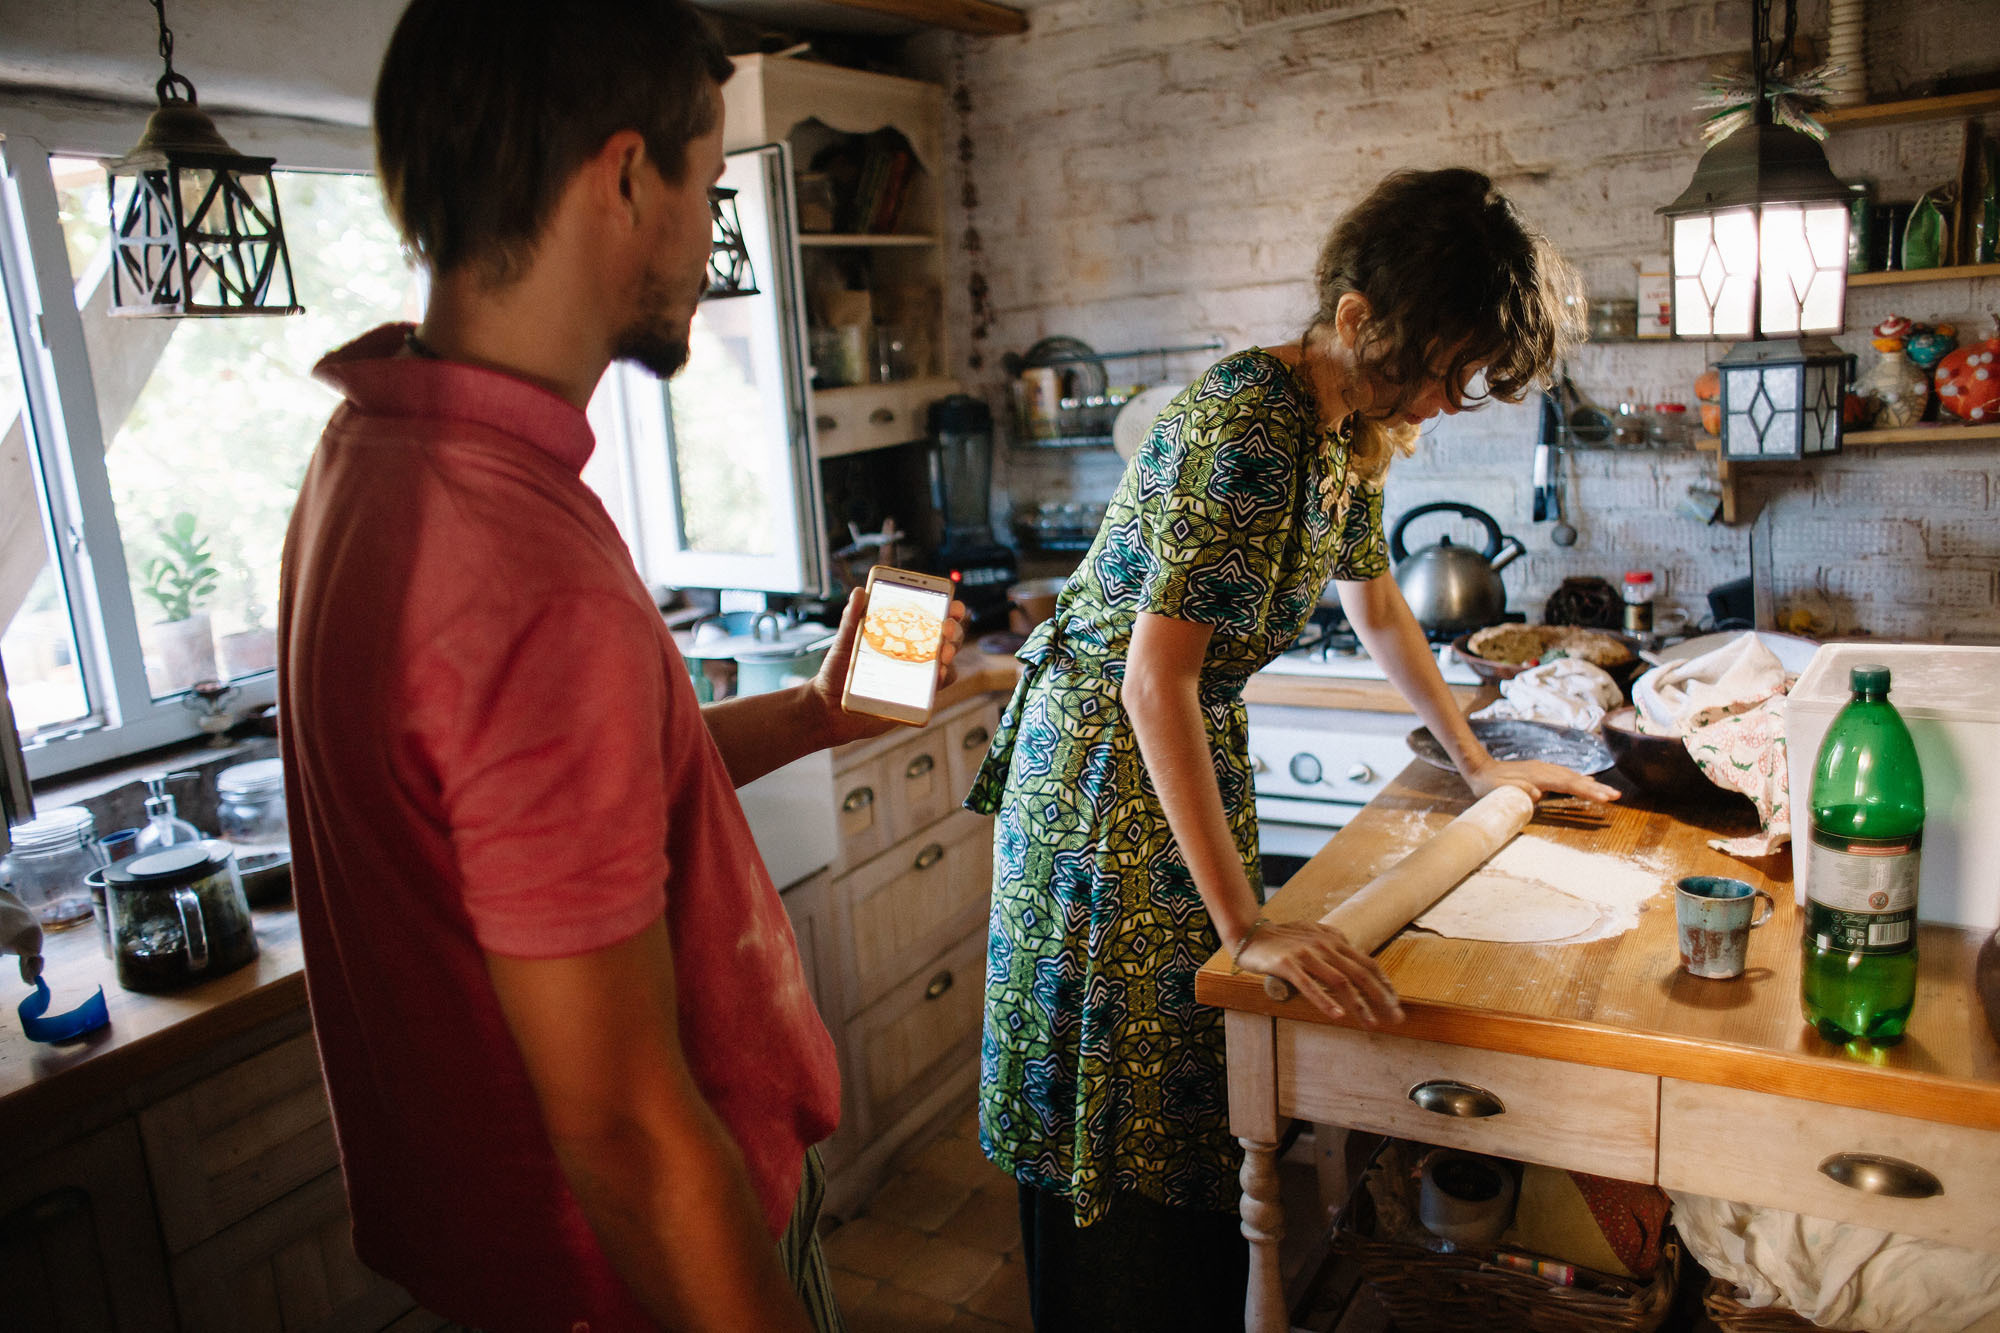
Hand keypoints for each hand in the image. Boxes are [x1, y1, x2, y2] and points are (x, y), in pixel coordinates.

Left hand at [809, 587, 967, 745]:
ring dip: (951, 652)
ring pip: (946, 659)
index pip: (928, 615)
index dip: (945, 607)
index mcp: (899, 632)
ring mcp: (916, 673)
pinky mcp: (916, 695)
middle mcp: (913, 650)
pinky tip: (937, 674)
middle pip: (946, 635)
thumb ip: (852, 618)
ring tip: (943, 651)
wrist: (830, 708)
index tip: (951, 604)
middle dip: (953, 628)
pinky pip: (937, 686)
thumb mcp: (843, 642)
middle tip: (947, 626)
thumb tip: (858, 592)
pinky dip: (942, 678)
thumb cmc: (837, 673)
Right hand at [1236, 920, 1404, 1026]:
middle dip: (1381, 998)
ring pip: (1340, 981)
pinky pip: (1308, 984)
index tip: (1396, 1003)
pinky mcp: (1286, 964)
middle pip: (1360, 974)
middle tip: (1396, 1019)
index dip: (1384, 984)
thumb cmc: (1281, 938)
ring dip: (1359, 1005)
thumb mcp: (1312, 934)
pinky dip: (1324, 1001)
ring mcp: (1306, 954)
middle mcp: (1324, 946)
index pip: (1367, 963)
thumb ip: (1333, 942)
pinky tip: (1337, 1016)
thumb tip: (1352, 952)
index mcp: (1333, 941)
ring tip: (1371, 1024)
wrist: (1249, 933)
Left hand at [1461, 755, 1618, 803]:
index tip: (1604, 797)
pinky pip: (1566, 776)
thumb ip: (1519, 791)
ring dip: (1591, 785)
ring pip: (1572, 776)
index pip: (1567, 784)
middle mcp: (1544, 770)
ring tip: (1609, 793)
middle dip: (1597, 788)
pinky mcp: (1542, 771)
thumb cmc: (1489, 784)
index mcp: (1537, 776)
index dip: (1586, 791)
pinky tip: (1588, 783)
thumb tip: (1537, 794)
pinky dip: (1580, 780)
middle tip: (1616, 797)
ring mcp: (1544, 769)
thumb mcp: (1501, 791)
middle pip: (1575, 779)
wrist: (1479, 768)